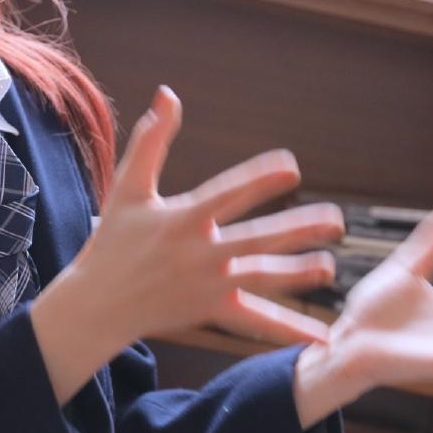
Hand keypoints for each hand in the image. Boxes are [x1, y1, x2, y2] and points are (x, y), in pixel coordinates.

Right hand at [74, 84, 341, 351]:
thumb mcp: (128, 187)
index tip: (291, 167)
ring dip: (298, 274)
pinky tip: (320, 338)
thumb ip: (151, 140)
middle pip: (256, 240)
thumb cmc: (114, 239)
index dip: (259, 179)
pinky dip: (287, 329)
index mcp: (182, 219)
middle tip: (334, 221)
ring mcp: (208, 285)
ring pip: (261, 278)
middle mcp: (199, 254)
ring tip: (329, 266)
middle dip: (296, 230)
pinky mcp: (212, 310)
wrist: (97, 303)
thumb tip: (168, 95)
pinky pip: (254, 321)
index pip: (227, 194)